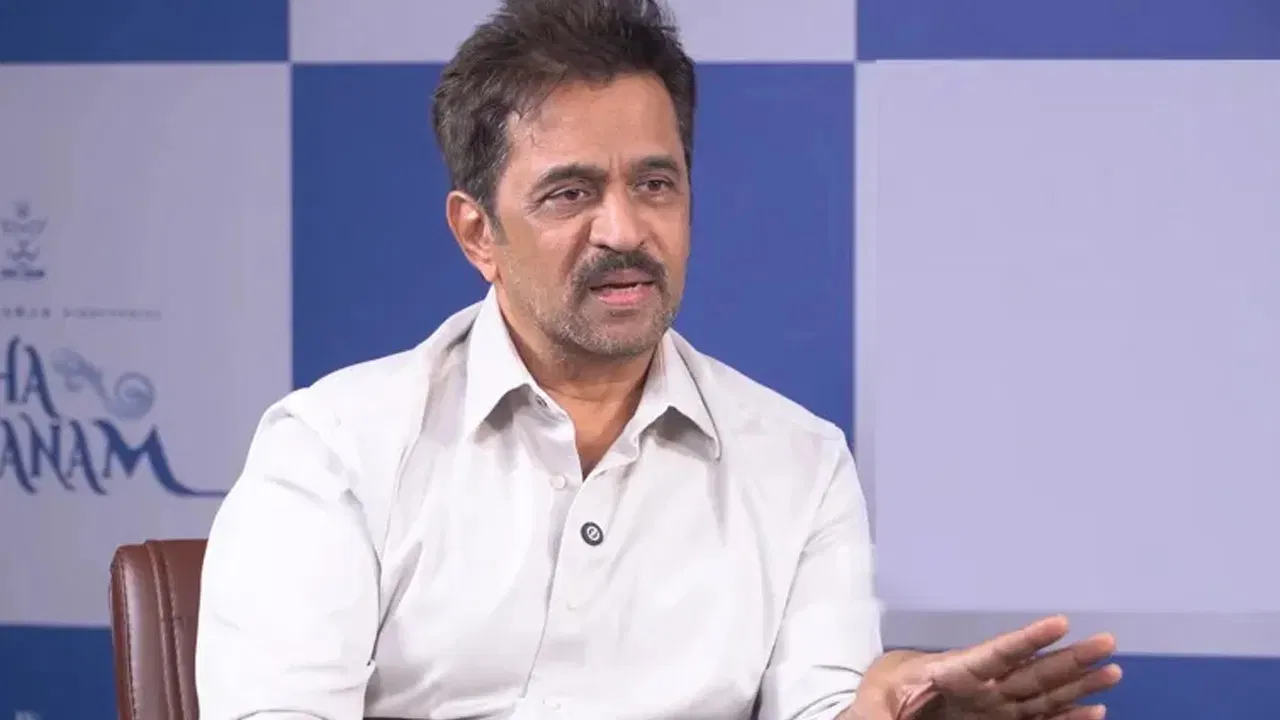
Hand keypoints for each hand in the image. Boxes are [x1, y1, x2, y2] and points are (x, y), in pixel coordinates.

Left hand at [846, 615, 1121, 719]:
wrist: (880, 711)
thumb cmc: (876, 702)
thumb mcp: (874, 704)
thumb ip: (885, 710)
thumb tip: (891, 713)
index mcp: (951, 673)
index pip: (995, 653)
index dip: (1027, 640)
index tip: (1058, 623)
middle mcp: (979, 688)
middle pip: (1030, 672)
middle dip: (1070, 659)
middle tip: (1108, 642)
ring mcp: (992, 707)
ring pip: (1043, 694)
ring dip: (1079, 684)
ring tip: (1113, 672)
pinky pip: (1038, 719)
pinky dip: (1067, 716)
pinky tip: (1095, 710)